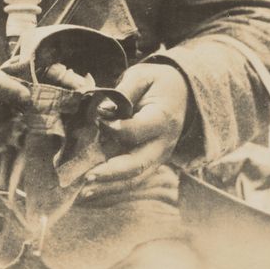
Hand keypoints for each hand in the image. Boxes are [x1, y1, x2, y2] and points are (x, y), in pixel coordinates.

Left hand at [79, 62, 188, 203]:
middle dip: (111, 173)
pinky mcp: (151, 163)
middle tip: (88, 177)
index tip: (98, 121)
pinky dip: (113, 187)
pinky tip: (93, 191)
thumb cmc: (158, 84)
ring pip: (135, 178)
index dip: (115, 128)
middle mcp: (163, 143)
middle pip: (138, 164)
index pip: (136, 130)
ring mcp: (158, 157)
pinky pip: (133, 179)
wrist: (184, 95)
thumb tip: (102, 111)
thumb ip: (123, 92)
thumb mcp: (143, 76)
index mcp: (163, 118)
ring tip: (85, 192)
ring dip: (109, 187)